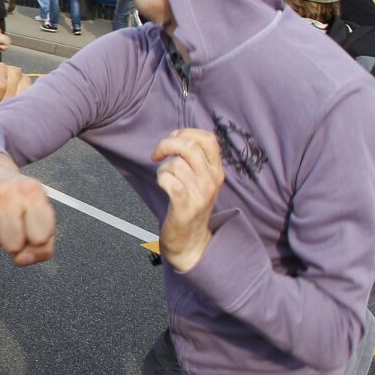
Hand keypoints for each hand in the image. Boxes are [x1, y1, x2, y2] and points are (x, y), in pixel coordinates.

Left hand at [0, 62, 29, 108]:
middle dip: (3, 104)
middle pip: (11, 93)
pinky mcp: (33, 88)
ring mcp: (25, 78)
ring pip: (22, 98)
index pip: (0, 86)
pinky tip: (14, 106)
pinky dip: (21, 106)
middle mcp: (15, 70)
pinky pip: (29, 100)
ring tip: (5, 106)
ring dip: (13, 106)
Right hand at [0, 152, 54, 265]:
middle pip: (14, 246)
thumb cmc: (18, 200)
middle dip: (14, 242)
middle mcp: (5, 190)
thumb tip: (20, 260)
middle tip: (11, 225)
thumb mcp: (41, 217)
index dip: (36, 240)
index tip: (32, 227)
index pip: (41, 239)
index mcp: (32, 191)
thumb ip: (43, 247)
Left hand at [153, 129, 224, 270]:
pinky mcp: (185, 207)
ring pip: (176, 164)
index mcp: (217, 171)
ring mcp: (200, 195)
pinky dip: (162, 179)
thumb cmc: (191, 207)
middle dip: (167, 144)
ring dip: (163, 168)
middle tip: (157, 153)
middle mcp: (211, 181)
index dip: (187, 133)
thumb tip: (177, 136)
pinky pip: (171, 181)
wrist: (191, 242)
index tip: (173, 139)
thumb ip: (195, 159)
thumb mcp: (201, 180)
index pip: (208, 139)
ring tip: (164, 178)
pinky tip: (163, 185)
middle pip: (189, 147)